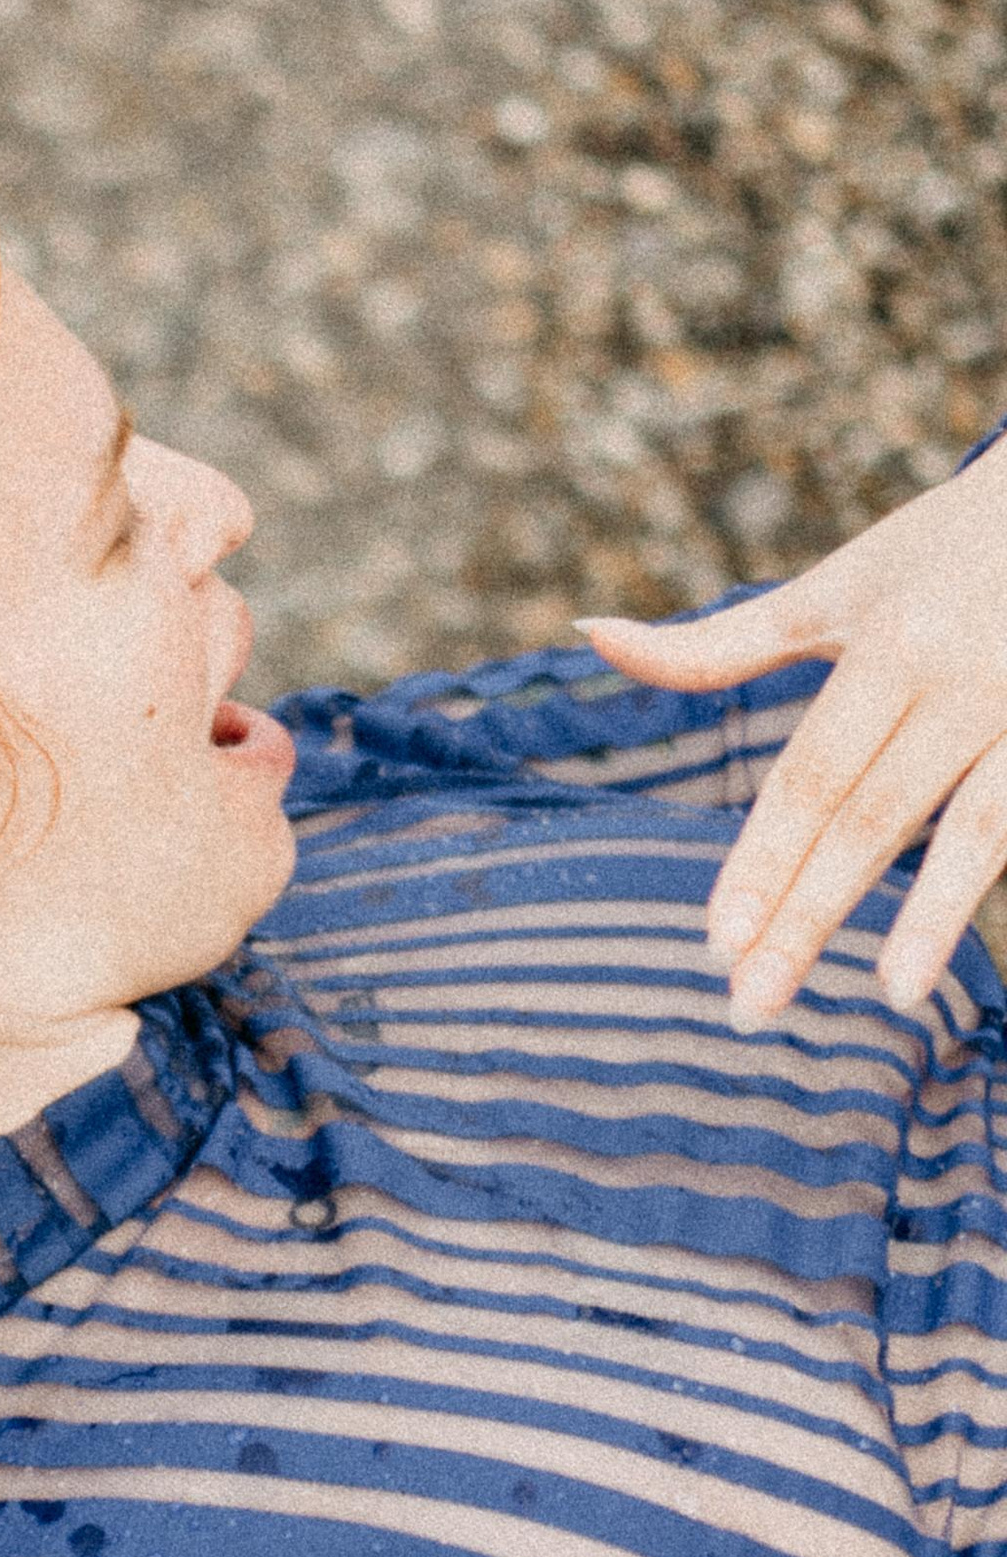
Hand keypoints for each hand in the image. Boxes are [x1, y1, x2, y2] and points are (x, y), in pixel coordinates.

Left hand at [575, 437, 1006, 1027]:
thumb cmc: (939, 551)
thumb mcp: (834, 588)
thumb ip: (722, 642)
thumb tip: (591, 637)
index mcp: (888, 647)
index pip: (810, 776)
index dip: (763, 859)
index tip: (716, 942)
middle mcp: (961, 682)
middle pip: (871, 818)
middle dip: (809, 914)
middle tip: (751, 1005)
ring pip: (975, 829)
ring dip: (931, 917)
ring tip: (885, 996)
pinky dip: (993, 883)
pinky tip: (948, 950)